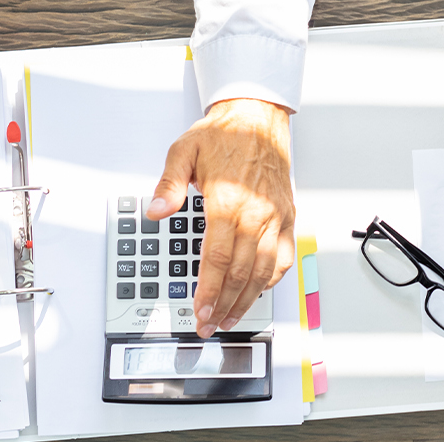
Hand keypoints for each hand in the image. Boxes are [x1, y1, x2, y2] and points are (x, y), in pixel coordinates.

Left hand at [148, 98, 293, 337]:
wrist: (258, 118)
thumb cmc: (224, 135)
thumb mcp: (184, 151)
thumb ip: (169, 185)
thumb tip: (156, 210)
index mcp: (229, 201)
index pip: (217, 258)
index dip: (208, 291)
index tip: (199, 312)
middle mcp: (256, 213)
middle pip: (241, 272)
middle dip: (224, 305)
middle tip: (209, 325)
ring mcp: (275, 216)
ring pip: (264, 270)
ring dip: (247, 299)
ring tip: (231, 318)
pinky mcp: (287, 216)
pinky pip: (283, 256)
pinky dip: (272, 279)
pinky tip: (258, 290)